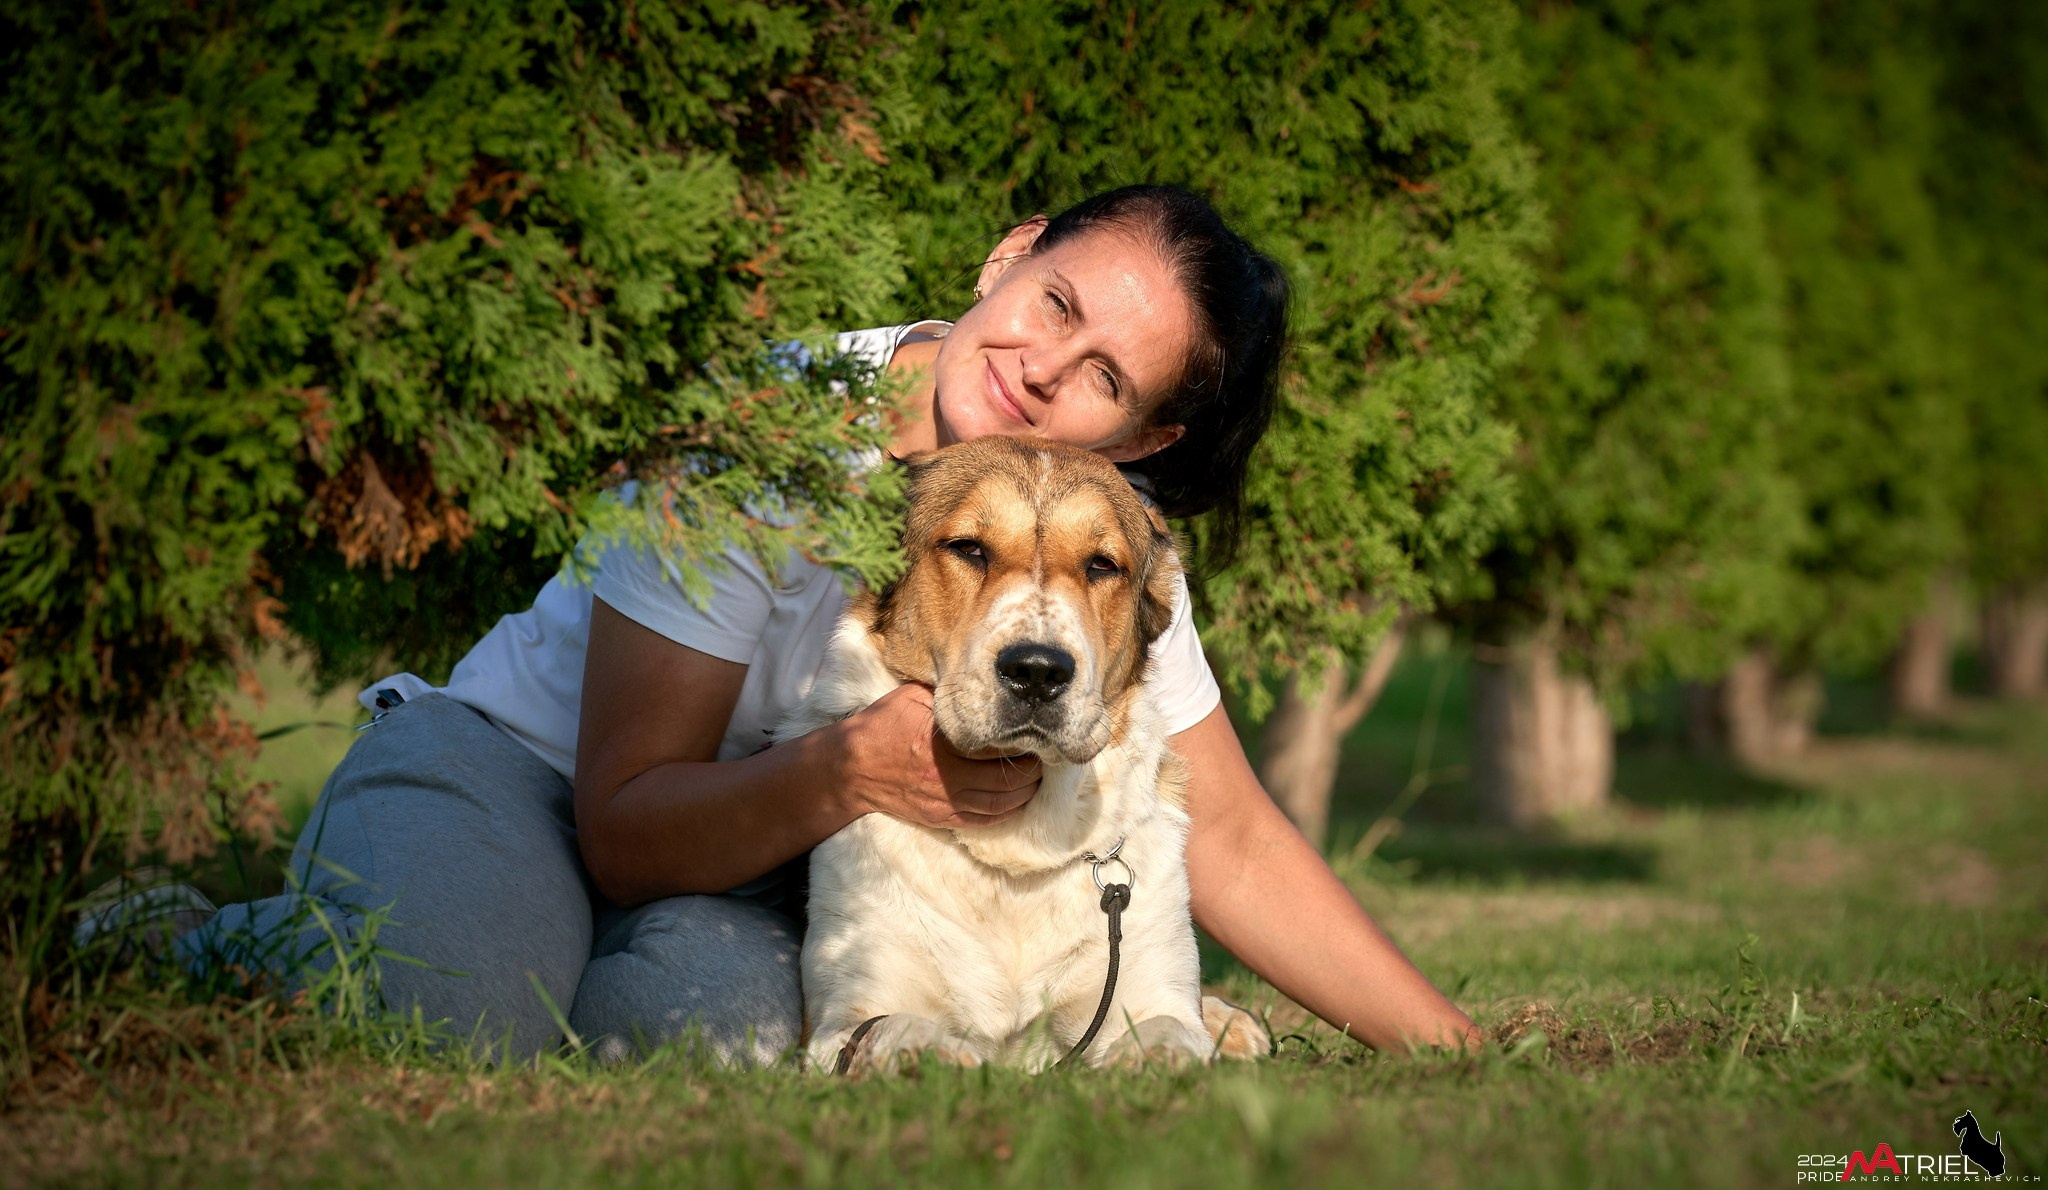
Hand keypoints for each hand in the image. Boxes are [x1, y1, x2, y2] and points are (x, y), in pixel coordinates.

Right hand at [838, 684, 1040, 827]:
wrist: (852, 769)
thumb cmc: (883, 726)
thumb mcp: (913, 697)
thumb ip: (947, 695)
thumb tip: (982, 684)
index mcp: (941, 744)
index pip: (995, 746)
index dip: (1021, 740)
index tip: (1034, 731)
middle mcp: (946, 777)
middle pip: (1005, 777)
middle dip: (1032, 767)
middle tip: (1044, 753)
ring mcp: (945, 802)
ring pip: (1001, 803)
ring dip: (1026, 791)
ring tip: (1038, 775)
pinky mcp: (943, 818)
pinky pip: (986, 820)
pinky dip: (1008, 810)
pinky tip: (1020, 797)